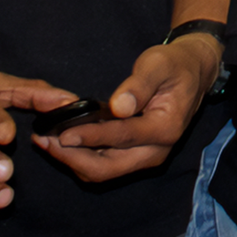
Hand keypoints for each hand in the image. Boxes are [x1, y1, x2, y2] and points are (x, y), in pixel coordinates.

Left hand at [34, 36, 220, 180]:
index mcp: (165, 129)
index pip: (122, 137)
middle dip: (73, 157)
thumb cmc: (173, 65)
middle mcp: (156, 151)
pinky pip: (103, 165)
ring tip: (46, 141)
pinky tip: (61, 142)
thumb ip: (139, 85)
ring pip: (102, 171)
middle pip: (107, 168)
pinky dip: (80, 157)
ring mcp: (145, 157)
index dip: (90, 136)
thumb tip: (118, 107)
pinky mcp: (135, 157)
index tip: (62, 133)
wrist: (191, 74)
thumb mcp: (158, 65)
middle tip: (45, 140)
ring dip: (72, 160)